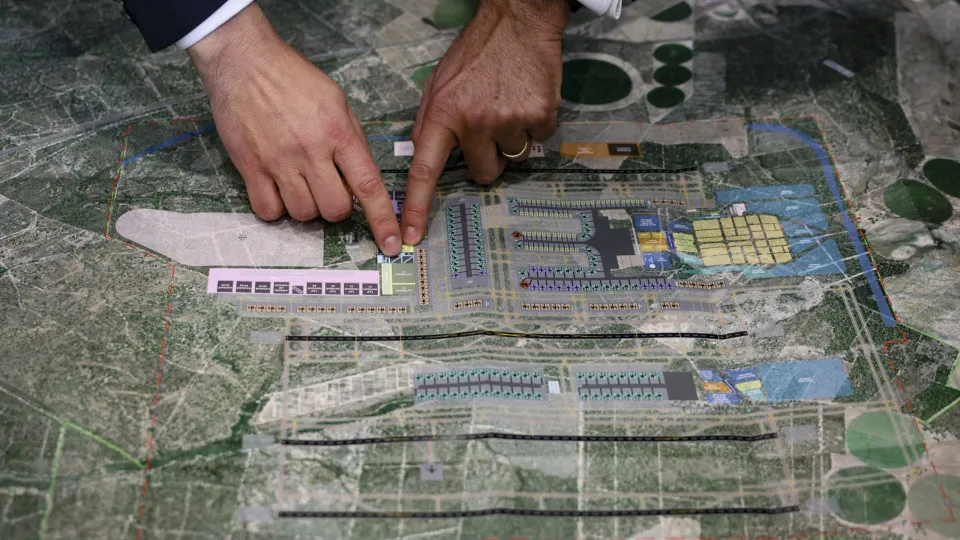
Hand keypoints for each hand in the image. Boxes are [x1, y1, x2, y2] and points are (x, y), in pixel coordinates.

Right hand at [187, 4, 401, 255]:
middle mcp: (310, 151)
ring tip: (299, 183)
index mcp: (338, 133)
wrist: (244, 61)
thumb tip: (363, 178)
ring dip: (306, 207)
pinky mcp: (249, 167)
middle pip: (334, 210)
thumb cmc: (294, 79)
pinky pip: (268, 210)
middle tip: (327, 188)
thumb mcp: (337, 101)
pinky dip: (276, 209)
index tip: (391, 245)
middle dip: (336, 208)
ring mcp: (278, 161)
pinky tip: (277, 189)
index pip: (368, 186)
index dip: (383, 220)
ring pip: (303, 213)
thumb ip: (352, 140)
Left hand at [400, 0, 566, 244]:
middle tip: (490, 126)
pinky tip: (527, 97)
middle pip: (483, 173)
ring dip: (512, 137)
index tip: (410, 237)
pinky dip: (535, 123)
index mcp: (443, 113)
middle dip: (488, 158)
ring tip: (508, 103)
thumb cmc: (476, 51)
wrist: (517, 20)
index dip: (417, 207)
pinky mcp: (540, 114)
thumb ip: (432, 121)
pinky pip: (538, 138)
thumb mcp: (439, 83)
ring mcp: (509, 119)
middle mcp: (474, 121)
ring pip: (513, 156)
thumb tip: (424, 156)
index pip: (424, 170)